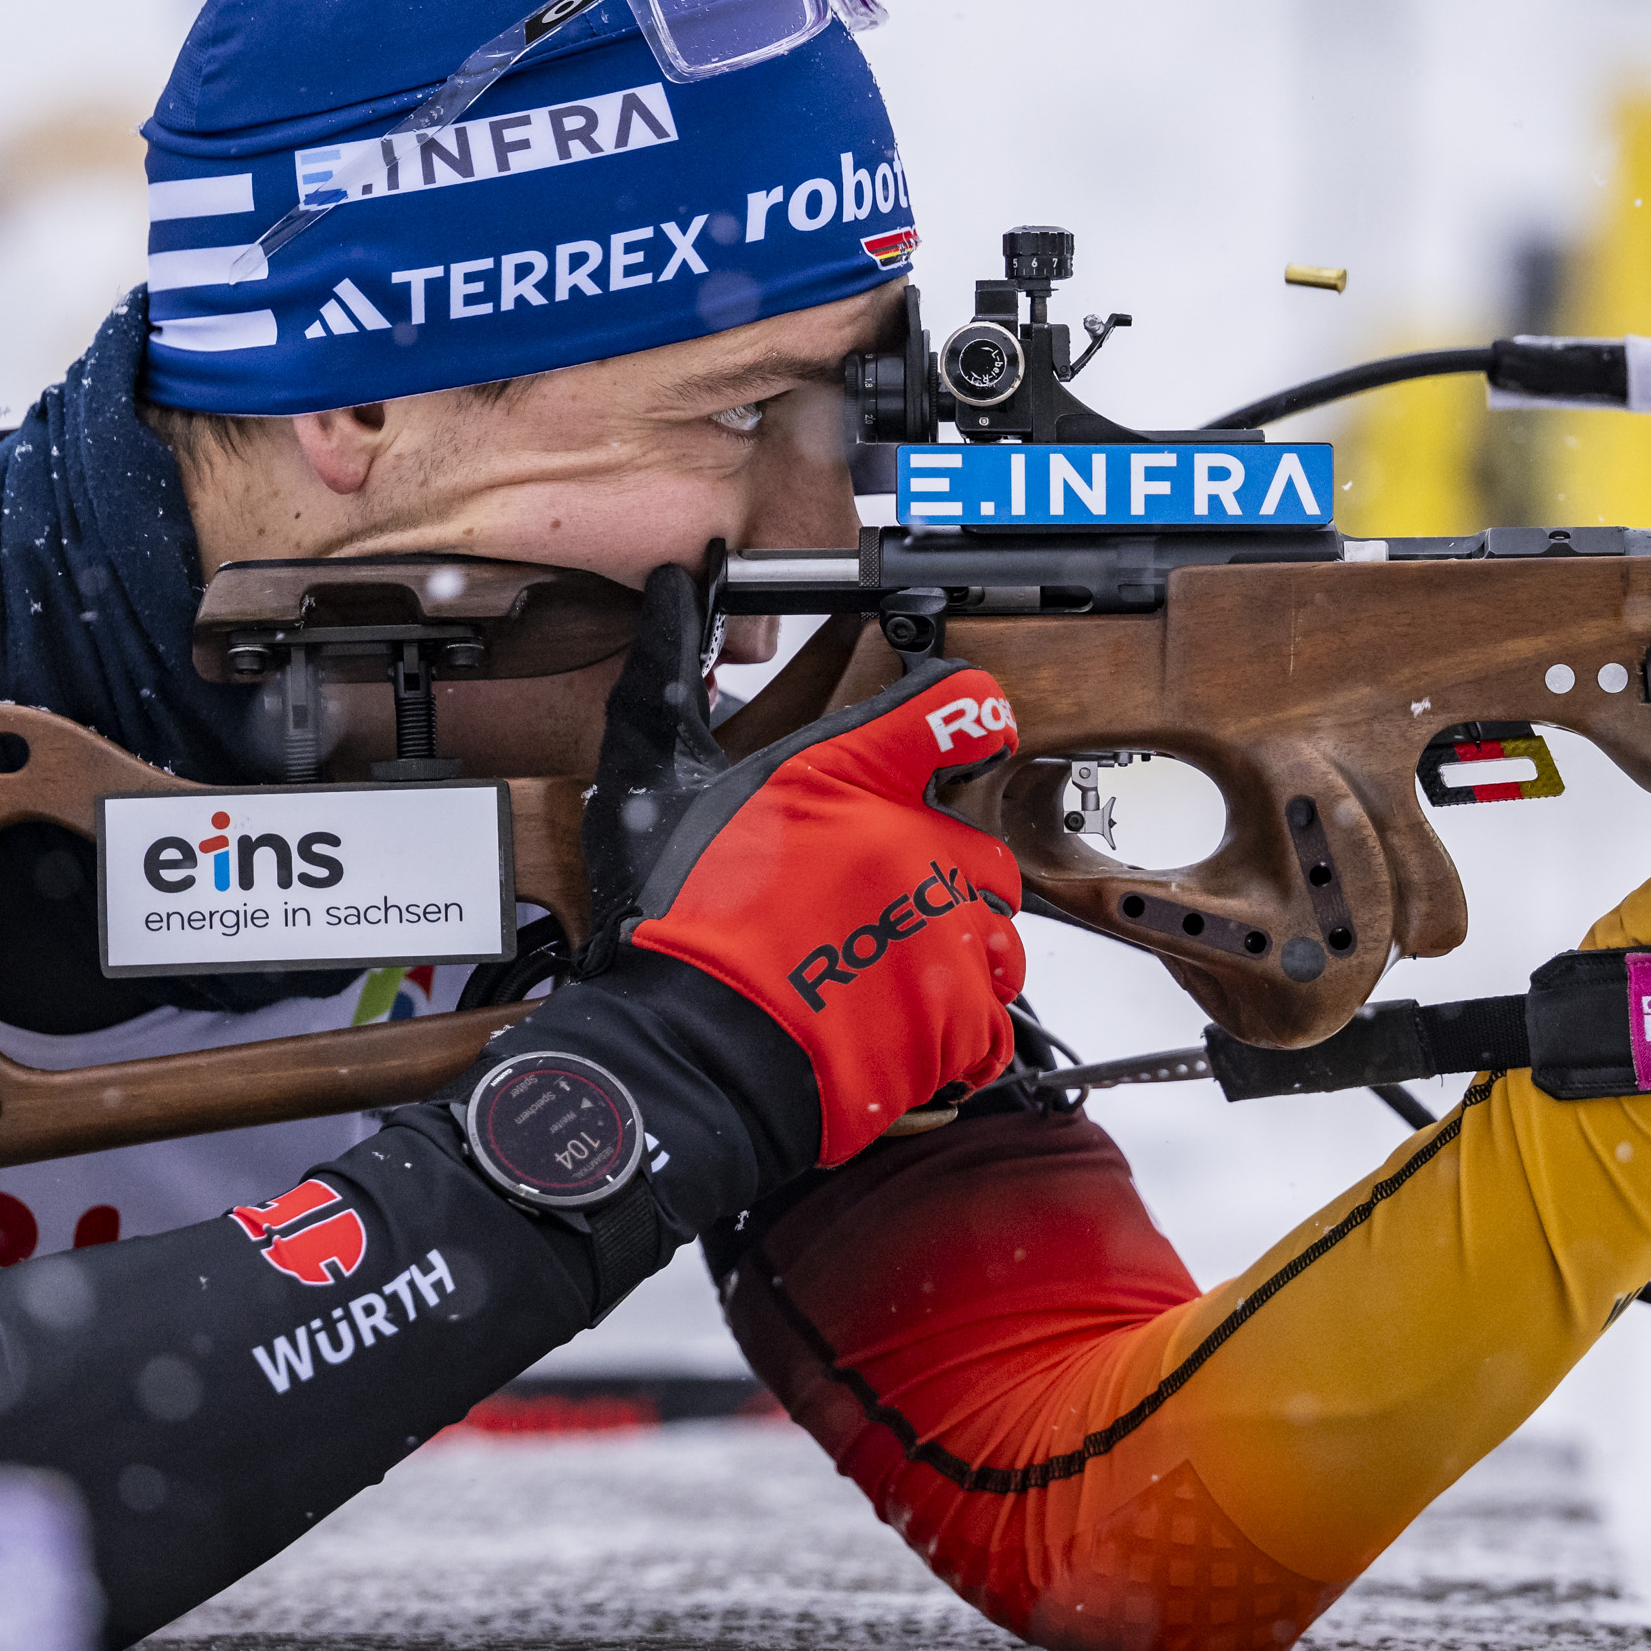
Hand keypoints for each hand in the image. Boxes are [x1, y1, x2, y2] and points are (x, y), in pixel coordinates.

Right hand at [575, 562, 1025, 1163]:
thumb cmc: (675, 924)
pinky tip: (902, 1025)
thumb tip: (674, 593)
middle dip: (941, 866)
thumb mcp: (653, 780)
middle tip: (876, 901)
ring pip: (997, 927)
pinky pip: (995, 1014)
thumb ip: (674, 678)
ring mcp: (946, 933)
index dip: (964, 713)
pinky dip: (960, 1025)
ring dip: (959, 945)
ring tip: (890, 969)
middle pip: (980, 834)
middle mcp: (915, 844)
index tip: (962, 729)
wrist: (690, 1057)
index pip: (956, 706)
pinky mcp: (960, 1018)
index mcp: (850, 776)